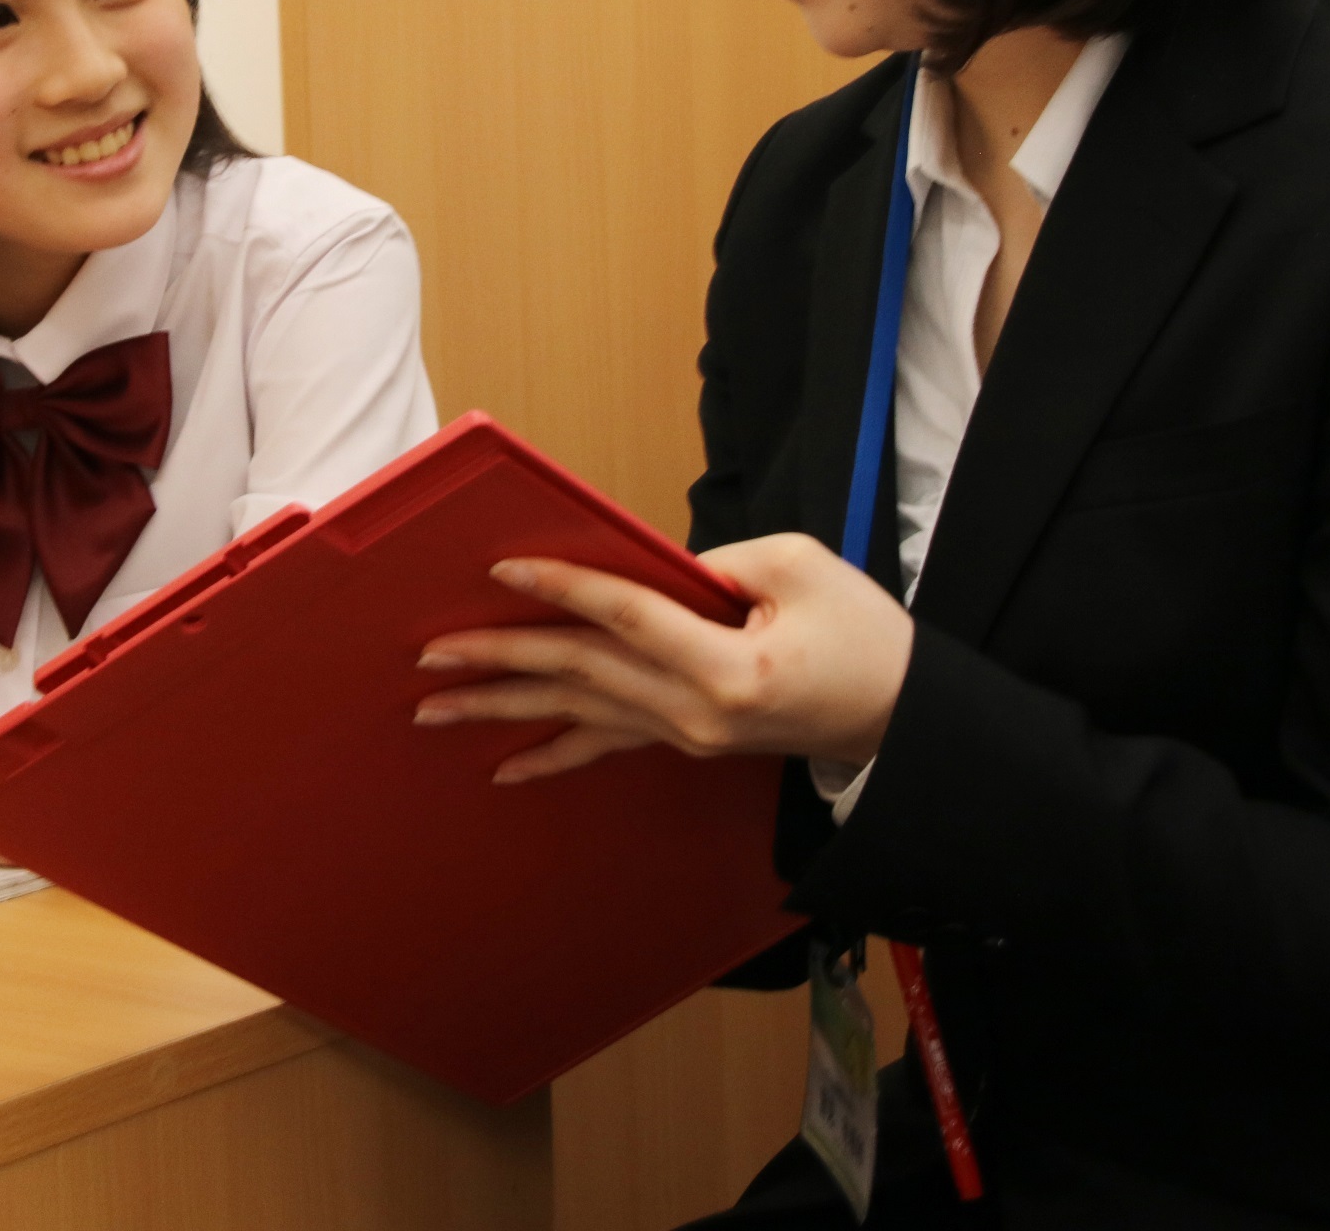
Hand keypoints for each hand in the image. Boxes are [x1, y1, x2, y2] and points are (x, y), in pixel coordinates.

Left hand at [413, 533, 914, 783]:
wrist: (898, 717)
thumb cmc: (861, 635)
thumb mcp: (799, 568)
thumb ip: (714, 566)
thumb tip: (642, 570)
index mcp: (727, 668)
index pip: (625, 617)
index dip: (563, 587)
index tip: (501, 569)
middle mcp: (694, 712)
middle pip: (582, 671)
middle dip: (501, 657)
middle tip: (431, 652)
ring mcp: (685, 735)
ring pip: (578, 711)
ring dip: (503, 706)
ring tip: (435, 706)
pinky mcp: (685, 740)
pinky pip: (605, 747)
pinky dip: (551, 754)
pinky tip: (503, 764)